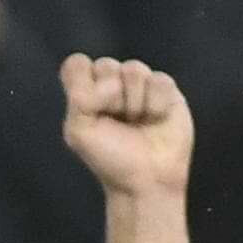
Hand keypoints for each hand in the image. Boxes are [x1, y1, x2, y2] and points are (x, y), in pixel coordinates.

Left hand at [61, 53, 193, 197]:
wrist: (147, 178)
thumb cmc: (110, 158)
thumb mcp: (79, 132)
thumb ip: (79, 98)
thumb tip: (109, 80)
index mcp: (85, 94)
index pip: (77, 65)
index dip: (84, 83)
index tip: (90, 108)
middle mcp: (111, 85)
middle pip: (105, 64)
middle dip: (110, 96)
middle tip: (117, 120)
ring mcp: (139, 85)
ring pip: (133, 68)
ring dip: (134, 101)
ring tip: (137, 122)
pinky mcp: (165, 89)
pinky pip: (159, 79)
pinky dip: (156, 103)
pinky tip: (155, 119)